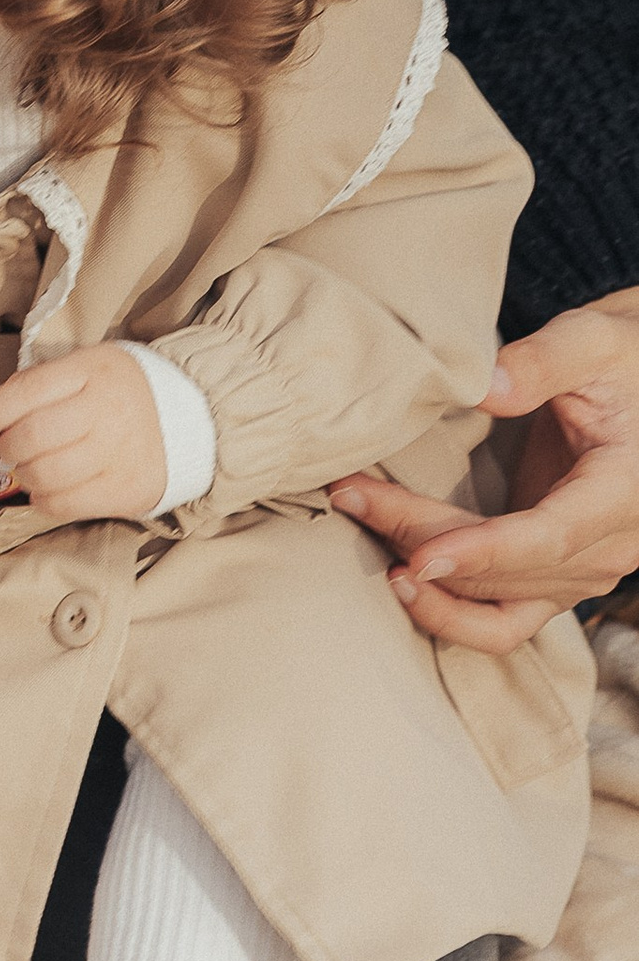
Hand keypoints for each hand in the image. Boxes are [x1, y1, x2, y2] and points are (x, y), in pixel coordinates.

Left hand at [0, 345, 167, 519]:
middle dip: (6, 448)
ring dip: (24, 477)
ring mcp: (118, 452)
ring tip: (26, 471)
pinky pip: (68, 504)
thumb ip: (43, 385)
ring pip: (47, 474)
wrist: (189, 417)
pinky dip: (44, 502)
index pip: (25, 392)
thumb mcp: (86, 367)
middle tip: (6, 450)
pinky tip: (43, 493)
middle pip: (32, 436)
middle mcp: (106, 410)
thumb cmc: (119, 391)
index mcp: (90, 371)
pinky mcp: (127, 489)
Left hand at [331, 290, 638, 652]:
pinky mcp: (553, 574)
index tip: (420, 554)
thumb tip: (485, 389)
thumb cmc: (621, 358)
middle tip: (349, 495)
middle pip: (506, 571)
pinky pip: (503, 618)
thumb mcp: (592, 341)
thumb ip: (542, 363)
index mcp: (622, 495)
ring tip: (363, 527)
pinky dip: (452, 611)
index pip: (549, 539)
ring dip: (428, 579)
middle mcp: (608, 548)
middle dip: (421, 538)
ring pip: (497, 604)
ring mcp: (581, 571)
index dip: (483, 552)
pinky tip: (403, 577)